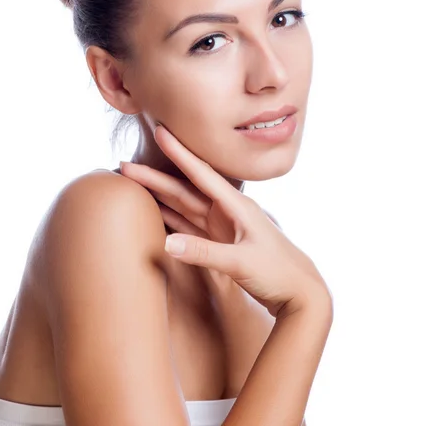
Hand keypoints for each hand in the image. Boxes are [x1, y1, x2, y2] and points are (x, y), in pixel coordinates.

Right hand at [120, 125, 331, 319]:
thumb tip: (167, 244)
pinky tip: (155, 211)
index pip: (201, 174)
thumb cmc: (279, 273)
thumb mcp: (242, 262)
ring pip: (184, 206)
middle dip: (155, 177)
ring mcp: (222, 227)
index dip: (179, 153)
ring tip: (134, 184)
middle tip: (125, 165)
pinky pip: (189, 226)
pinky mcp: (220, 243)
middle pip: (184, 190)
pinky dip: (171, 219)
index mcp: (237, 206)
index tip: (161, 131)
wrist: (301, 294)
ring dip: (159, 196)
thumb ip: (204, 253)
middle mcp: (227, 212)